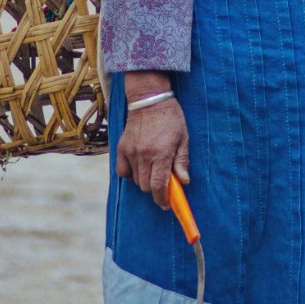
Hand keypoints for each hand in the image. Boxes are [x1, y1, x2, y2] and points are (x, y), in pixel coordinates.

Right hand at [115, 83, 188, 206]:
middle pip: (146, 186)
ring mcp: (131, 152)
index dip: (163, 199)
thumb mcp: (183, 138)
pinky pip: (122, 172)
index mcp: (162, 154)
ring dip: (145, 180)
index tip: (166, 203)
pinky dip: (130, 174)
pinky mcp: (121, 149)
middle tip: (163, 182)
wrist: (149, 100)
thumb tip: (184, 181)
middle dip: (156, 189)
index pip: (159, 186)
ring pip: (135, 180)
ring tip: (152, 169)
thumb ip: (182, 161)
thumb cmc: (170, 118)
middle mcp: (144, 156)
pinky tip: (138, 167)